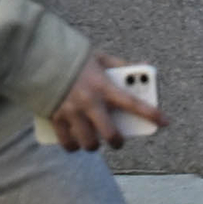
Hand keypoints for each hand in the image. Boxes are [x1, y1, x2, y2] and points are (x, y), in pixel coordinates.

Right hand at [43, 52, 162, 153]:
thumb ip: (120, 65)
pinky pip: (67, 142)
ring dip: (94, 145)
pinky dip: (73, 146)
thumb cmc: (71, 58)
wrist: (37, 57)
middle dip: (117, 142)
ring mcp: (71, 112)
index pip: (133, 103)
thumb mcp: (98, 57)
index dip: (151, 113)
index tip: (165, 122)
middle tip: (117, 141)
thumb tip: (143, 68)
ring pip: (90, 143)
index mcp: (102, 85)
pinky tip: (75, 144)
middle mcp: (89, 101)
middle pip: (111, 134)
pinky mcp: (55, 118)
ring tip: (93, 142)